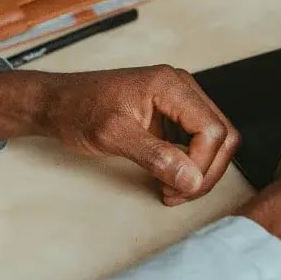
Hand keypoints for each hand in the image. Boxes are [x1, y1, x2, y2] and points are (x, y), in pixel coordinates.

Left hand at [0, 65, 238, 204]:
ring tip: (171, 189)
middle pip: (222, 135)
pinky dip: (190, 164)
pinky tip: (168, 178)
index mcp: (171, 85)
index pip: (212, 130)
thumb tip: (191, 179)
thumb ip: (155, 157)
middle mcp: (182, 88)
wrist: (58, 103)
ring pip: (215, 140)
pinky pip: (198, 141)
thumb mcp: (113, 136)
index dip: (202, 165)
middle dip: (206, 171)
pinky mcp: (174, 115)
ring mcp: (180, 100)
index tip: (177, 188)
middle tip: (177, 194)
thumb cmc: (78, 111)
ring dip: (200, 170)